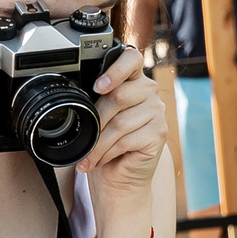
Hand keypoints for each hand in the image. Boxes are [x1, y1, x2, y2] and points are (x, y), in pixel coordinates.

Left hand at [79, 50, 165, 204]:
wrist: (118, 178)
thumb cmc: (105, 146)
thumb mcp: (96, 118)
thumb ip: (94, 101)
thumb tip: (76, 97)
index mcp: (132, 79)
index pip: (130, 59)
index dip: (115, 70)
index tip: (98, 86)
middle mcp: (148, 91)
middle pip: (119, 95)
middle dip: (96, 121)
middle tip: (85, 138)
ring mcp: (157, 111)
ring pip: (120, 122)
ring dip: (98, 144)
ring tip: (88, 156)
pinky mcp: (160, 133)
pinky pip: (127, 140)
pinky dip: (108, 153)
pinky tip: (101, 160)